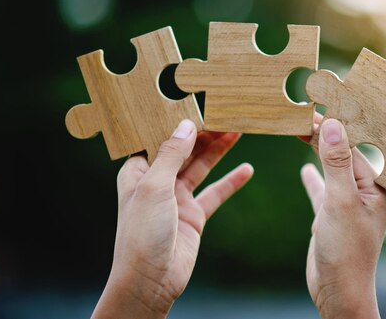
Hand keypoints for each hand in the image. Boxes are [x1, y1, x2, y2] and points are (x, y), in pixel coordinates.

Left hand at [92, 119, 252, 318]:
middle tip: (226, 114)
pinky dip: (230, 182)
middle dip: (204, 132)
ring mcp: (176, 198)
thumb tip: (187, 125)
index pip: (158, 139)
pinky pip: (215, 193)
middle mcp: (157, 181)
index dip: (176, 122)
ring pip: (201, 166)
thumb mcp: (154, 187)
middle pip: (183, 150)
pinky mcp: (193, 215)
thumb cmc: (141, 234)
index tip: (198, 104)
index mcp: (138, 171)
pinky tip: (247, 170)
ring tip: (238, 130)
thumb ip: (171, 154)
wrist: (150, 281)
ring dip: (219, 150)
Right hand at [300, 116, 385, 318]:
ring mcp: (349, 202)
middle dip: (326, 132)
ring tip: (301, 128)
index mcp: (379, 185)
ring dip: (317, 149)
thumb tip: (333, 125)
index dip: (338, 123)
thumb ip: (336, 163)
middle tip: (302, 112)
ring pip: (331, 166)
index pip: (356, 144)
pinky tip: (304, 168)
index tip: (318, 104)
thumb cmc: (347, 250)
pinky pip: (322, 189)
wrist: (338, 291)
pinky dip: (313, 177)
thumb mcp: (341, 201)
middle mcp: (367, 190)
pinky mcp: (333, 214)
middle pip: (343, 152)